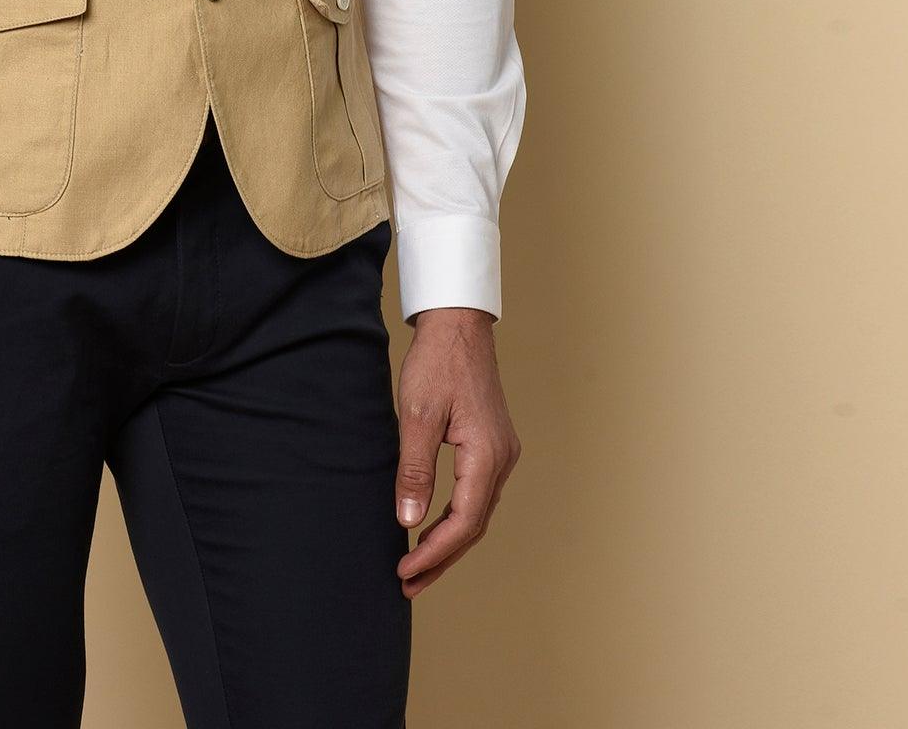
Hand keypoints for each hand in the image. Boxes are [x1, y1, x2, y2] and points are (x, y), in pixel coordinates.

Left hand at [393, 307, 519, 596]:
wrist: (458, 324)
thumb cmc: (437, 362)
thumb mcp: (417, 416)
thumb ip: (414, 470)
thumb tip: (409, 520)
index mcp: (487, 455)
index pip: (463, 522)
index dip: (434, 552)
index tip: (405, 569)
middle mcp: (502, 459)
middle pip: (474, 526)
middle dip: (441, 558)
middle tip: (408, 583)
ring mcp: (501, 453)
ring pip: (476, 513)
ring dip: (448, 542)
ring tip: (417, 566)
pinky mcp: (493, 445)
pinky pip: (476, 495)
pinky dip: (455, 518)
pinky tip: (433, 527)